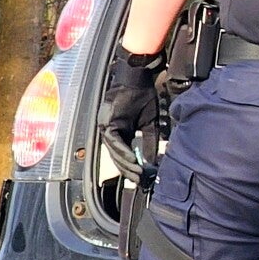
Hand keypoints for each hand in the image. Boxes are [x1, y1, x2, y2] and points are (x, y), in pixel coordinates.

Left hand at [99, 49, 159, 183]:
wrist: (138, 79)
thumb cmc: (143, 96)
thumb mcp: (149, 123)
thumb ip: (150, 142)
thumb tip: (153, 160)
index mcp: (119, 130)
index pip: (122, 154)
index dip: (131, 167)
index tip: (141, 177)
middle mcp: (109, 130)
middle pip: (116, 156)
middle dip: (128, 170)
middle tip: (139, 180)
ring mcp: (106, 126)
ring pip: (113, 151)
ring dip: (125, 164)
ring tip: (137, 174)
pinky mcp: (106, 121)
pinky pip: (113, 141)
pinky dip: (122, 152)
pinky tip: (132, 160)